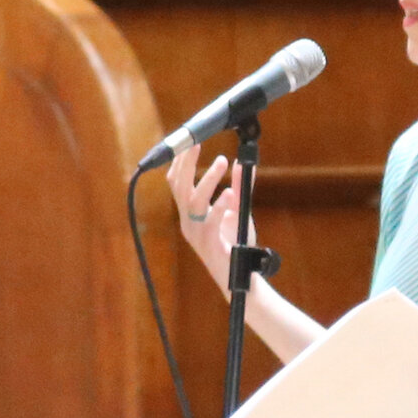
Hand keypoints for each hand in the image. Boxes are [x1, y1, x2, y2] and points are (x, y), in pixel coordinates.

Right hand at [165, 144, 241, 296]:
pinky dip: (220, 206)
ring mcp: (197, 234)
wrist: (241, 276)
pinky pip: (211, 223)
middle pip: (179, 188)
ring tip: (222, 161)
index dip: (180, 162)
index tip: (190, 141)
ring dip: (207, 180)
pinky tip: (229, 192)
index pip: (176, 183)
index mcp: (190, 214)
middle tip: (197, 143)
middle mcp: (189, 222)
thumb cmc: (235, 244)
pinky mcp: (210, 245)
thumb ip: (239, 187)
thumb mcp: (238, 211)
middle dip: (186, 163)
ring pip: (193, 203)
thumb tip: (241, 164)